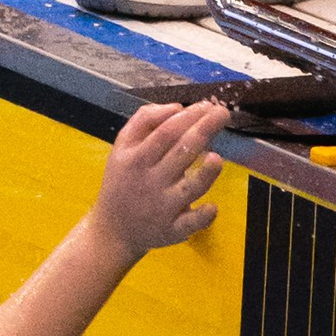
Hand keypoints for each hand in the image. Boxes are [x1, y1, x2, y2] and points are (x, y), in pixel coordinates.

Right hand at [94, 100, 225, 259]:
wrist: (112, 228)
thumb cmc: (123, 179)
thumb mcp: (122, 146)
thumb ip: (144, 120)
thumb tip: (177, 108)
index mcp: (137, 158)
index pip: (166, 131)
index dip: (189, 116)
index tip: (207, 106)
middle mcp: (150, 181)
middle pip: (181, 152)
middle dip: (204, 130)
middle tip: (223, 114)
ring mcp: (163, 207)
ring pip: (189, 188)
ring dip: (206, 174)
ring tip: (216, 158)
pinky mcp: (172, 230)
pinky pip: (191, 223)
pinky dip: (203, 215)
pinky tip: (213, 206)